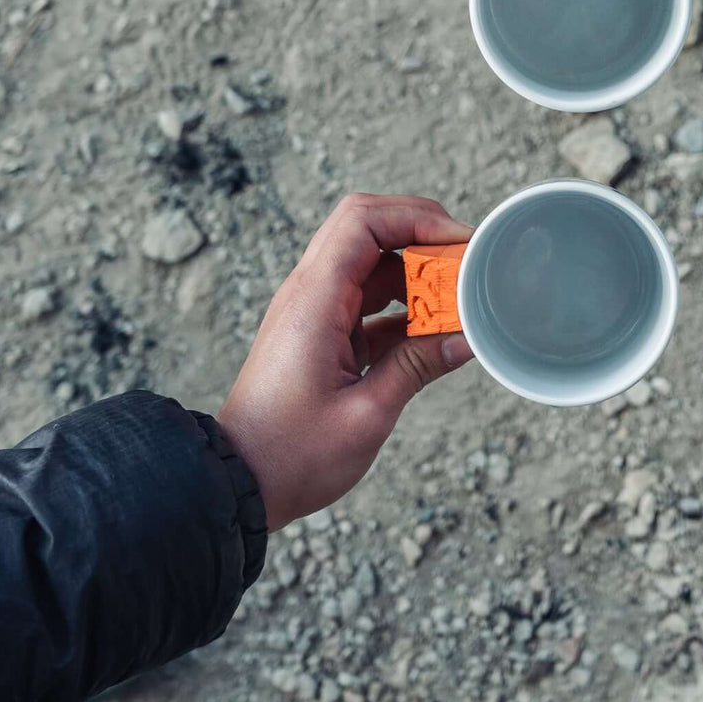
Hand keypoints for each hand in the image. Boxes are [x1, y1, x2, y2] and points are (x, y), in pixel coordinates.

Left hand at [218, 194, 473, 530]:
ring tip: (456, 297)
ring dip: (416, 270)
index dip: (417, 218)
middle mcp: (310, 292)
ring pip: (372, 260)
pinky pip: (368, 296)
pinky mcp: (321, 331)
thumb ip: (418, 367)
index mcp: (315, 301)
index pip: (364, 222)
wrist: (235, 483)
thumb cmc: (290, 456)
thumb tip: (467, 338)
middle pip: (367, 226)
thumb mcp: (366, 415)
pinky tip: (434, 330)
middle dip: (420, 230)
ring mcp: (314, 310)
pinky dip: (404, 303)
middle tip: (463, 256)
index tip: (460, 242)